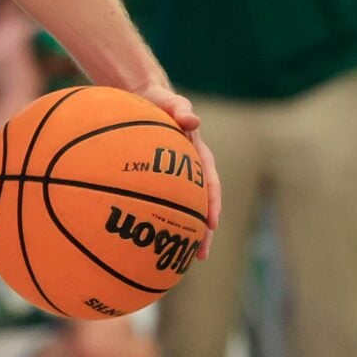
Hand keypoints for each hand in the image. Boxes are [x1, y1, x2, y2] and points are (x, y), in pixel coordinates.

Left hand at [129, 78, 221, 243]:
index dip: (212, 205)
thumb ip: (180, 108)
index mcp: (199, 156)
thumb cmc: (161, 100)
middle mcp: (191, 171)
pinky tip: (144, 238)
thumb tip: (192, 119)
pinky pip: (158, 203)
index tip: (212, 225)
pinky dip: (155, 219)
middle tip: (199, 255)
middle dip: (202, 232)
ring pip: (181, 210)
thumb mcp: (171, 101)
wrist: (145, 96)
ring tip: (176, 259)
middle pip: (200, 206)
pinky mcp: (159, 180)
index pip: (211, 185)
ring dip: (181, 232)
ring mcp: (176, 178)